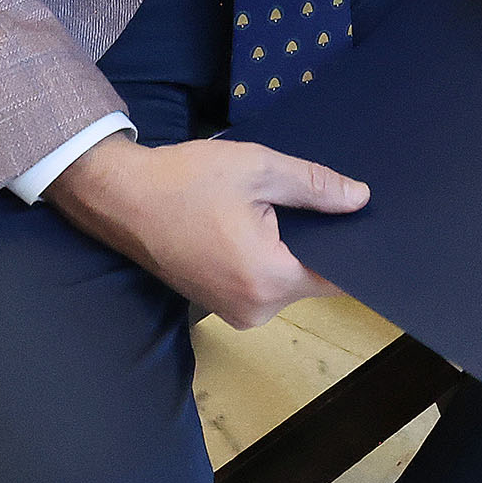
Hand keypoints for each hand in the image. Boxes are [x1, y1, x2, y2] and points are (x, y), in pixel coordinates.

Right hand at [48, 133, 362, 328]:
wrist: (121, 198)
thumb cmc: (186, 180)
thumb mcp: (258, 169)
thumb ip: (314, 186)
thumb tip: (360, 199)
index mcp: (269, 280)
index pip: (337, 274)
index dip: (349, 242)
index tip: (353, 214)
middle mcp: (257, 310)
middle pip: (312, 277)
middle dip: (314, 239)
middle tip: (308, 196)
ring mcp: (237, 314)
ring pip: (286, 280)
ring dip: (287, 247)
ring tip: (271, 207)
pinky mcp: (221, 307)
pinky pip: (262, 283)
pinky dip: (266, 257)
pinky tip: (252, 224)